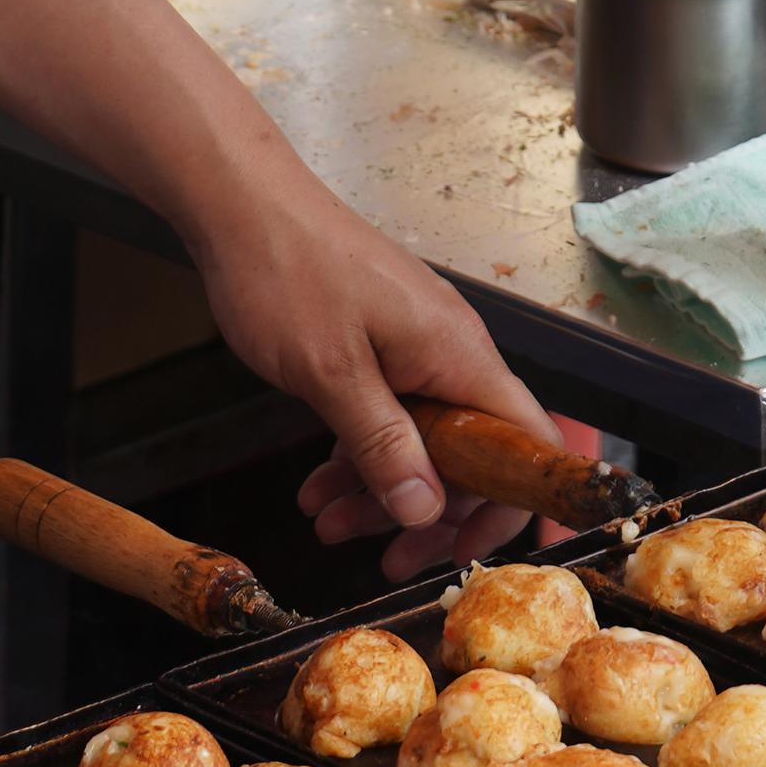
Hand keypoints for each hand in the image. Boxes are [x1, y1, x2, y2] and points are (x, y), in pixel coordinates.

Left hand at [194, 189, 556, 577]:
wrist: (240, 204)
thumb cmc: (286, 269)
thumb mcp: (332, 374)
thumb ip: (382, 445)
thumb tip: (425, 509)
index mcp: (458, 354)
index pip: (525, 443)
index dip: (508, 504)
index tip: (463, 550)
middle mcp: (448, 352)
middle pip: (471, 455)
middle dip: (427, 513)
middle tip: (388, 562)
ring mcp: (413, 350)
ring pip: (418, 443)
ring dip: (377, 492)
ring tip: (327, 525)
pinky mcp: (378, 349)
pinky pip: (384, 418)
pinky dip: (354, 456)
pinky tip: (318, 487)